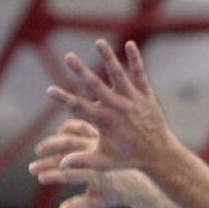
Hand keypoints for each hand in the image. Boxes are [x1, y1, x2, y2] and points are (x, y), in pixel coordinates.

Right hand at [29, 119, 151, 207]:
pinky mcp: (99, 131)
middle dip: (47, 157)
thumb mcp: (97, 202)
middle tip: (32, 166)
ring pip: (72, 134)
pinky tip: (55, 137)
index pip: (70, 173)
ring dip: (53, 141)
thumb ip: (78, 207)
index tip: (39, 178)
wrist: (140, 175)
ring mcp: (99, 140)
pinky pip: (80, 125)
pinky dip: (66, 129)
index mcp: (98, 172)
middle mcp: (98, 153)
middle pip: (67, 149)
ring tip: (40, 150)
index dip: (53, 175)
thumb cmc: (116, 192)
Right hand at [44, 39, 176, 173]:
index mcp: (104, 122)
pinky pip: (140, 74)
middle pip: (95, 86)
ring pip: (118, 75)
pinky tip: (131, 44)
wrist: (158, 154)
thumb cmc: (128, 158)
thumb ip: (82, 162)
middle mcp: (117, 108)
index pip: (79, 108)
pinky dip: (136, 60)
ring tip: (99, 42)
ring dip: (108, 58)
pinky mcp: (145, 95)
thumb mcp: (104, 162)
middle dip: (81, 71)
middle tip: (68, 57)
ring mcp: (132, 99)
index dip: (63, 99)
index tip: (49, 90)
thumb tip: (61, 165)